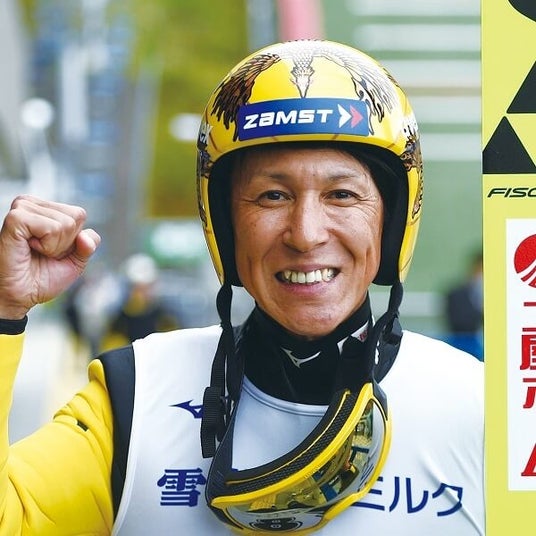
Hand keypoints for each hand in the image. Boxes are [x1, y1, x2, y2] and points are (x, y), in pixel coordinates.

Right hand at [0, 195, 100, 318]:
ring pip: (65, 223)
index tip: (53, 251)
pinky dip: (47, 245)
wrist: (20, 296)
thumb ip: (89, 246)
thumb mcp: (75, 262)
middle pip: (75, 217)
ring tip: (35, 251)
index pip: (79, 214)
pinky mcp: (16, 219)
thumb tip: (86, 236)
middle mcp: (33, 205)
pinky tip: (29, 248)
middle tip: (43, 253)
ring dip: (54, 246)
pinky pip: (51, 228)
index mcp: (45, 209)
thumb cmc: (42, 278)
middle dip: (65, 243)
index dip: (73, 239)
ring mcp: (23, 209)